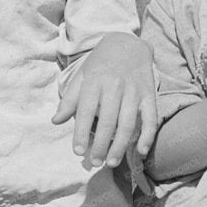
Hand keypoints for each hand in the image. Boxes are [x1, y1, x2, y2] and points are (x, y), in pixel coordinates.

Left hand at [53, 33, 158, 168]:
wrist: (127, 44)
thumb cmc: (100, 63)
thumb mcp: (82, 76)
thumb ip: (70, 99)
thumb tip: (56, 121)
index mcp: (94, 82)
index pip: (86, 111)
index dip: (82, 132)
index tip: (78, 151)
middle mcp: (115, 87)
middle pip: (108, 121)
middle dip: (101, 145)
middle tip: (95, 162)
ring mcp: (134, 91)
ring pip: (128, 123)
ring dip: (120, 146)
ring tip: (112, 162)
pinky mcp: (149, 95)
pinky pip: (151, 118)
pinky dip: (147, 136)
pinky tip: (141, 151)